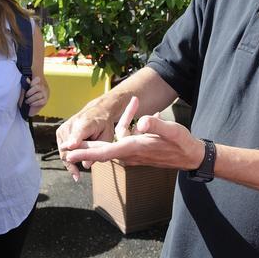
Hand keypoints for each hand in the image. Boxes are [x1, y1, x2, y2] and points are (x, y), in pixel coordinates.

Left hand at [24, 76, 47, 115]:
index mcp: (38, 82)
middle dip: (30, 92)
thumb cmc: (29, 95)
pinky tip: (31, 104)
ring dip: (30, 99)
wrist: (34, 104)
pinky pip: (40, 102)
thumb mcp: (27, 89)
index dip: (32, 82)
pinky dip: (34, 103)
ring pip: (37, 96)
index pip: (37, 79)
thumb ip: (27, 84)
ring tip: (27, 101)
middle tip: (26, 96)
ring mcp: (45, 94)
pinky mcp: (45, 100)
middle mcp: (42, 87)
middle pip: (37, 87)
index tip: (28, 86)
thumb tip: (26, 79)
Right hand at [56, 97, 118, 180]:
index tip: (72, 146)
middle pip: (68, 148)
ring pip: (63, 151)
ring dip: (70, 161)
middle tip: (77, 176)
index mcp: (86, 123)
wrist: (97, 111)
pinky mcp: (60, 132)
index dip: (75, 140)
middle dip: (72, 163)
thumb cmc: (104, 125)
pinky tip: (74, 166)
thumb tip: (85, 165)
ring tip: (77, 173)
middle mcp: (71, 125)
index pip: (78, 133)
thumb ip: (98, 151)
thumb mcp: (107, 136)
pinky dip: (68, 157)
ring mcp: (63, 128)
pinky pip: (62, 150)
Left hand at [64, 111, 203, 170]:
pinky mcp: (137, 149)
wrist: (192, 155)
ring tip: (134, 101)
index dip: (86, 153)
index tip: (70, 154)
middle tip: (65, 147)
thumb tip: (142, 121)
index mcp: (134, 148)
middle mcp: (130, 153)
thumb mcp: (171, 130)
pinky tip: (141, 110)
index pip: (105, 152)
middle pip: (102, 150)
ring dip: (119, 121)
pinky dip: (128, 124)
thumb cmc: (182, 143)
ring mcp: (133, 153)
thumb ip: (156, 124)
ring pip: (115, 139)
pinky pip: (125, 137)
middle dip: (85, 147)